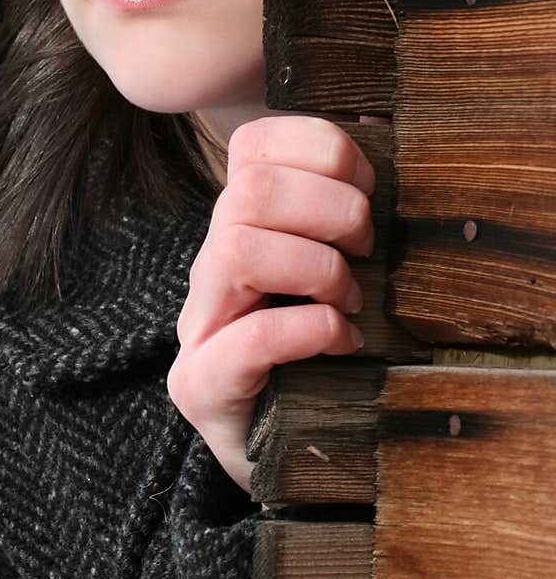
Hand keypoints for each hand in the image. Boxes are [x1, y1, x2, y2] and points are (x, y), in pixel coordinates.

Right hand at [167, 115, 374, 493]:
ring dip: (316, 269)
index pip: (254, 142)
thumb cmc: (318, 353)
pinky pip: (248, 337)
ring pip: (237, 248)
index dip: (321, 149)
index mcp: (240, 223)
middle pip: (247, 190)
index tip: (368, 186)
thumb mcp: (336, 269)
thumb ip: (345, 206)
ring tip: (351, 301)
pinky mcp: (200, 383)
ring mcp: (198, 323)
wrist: (280, 454)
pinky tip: (341, 341)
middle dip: (329, 210)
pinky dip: (308, 331)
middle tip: (367, 248)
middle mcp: (209, 263)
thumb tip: (380, 124)